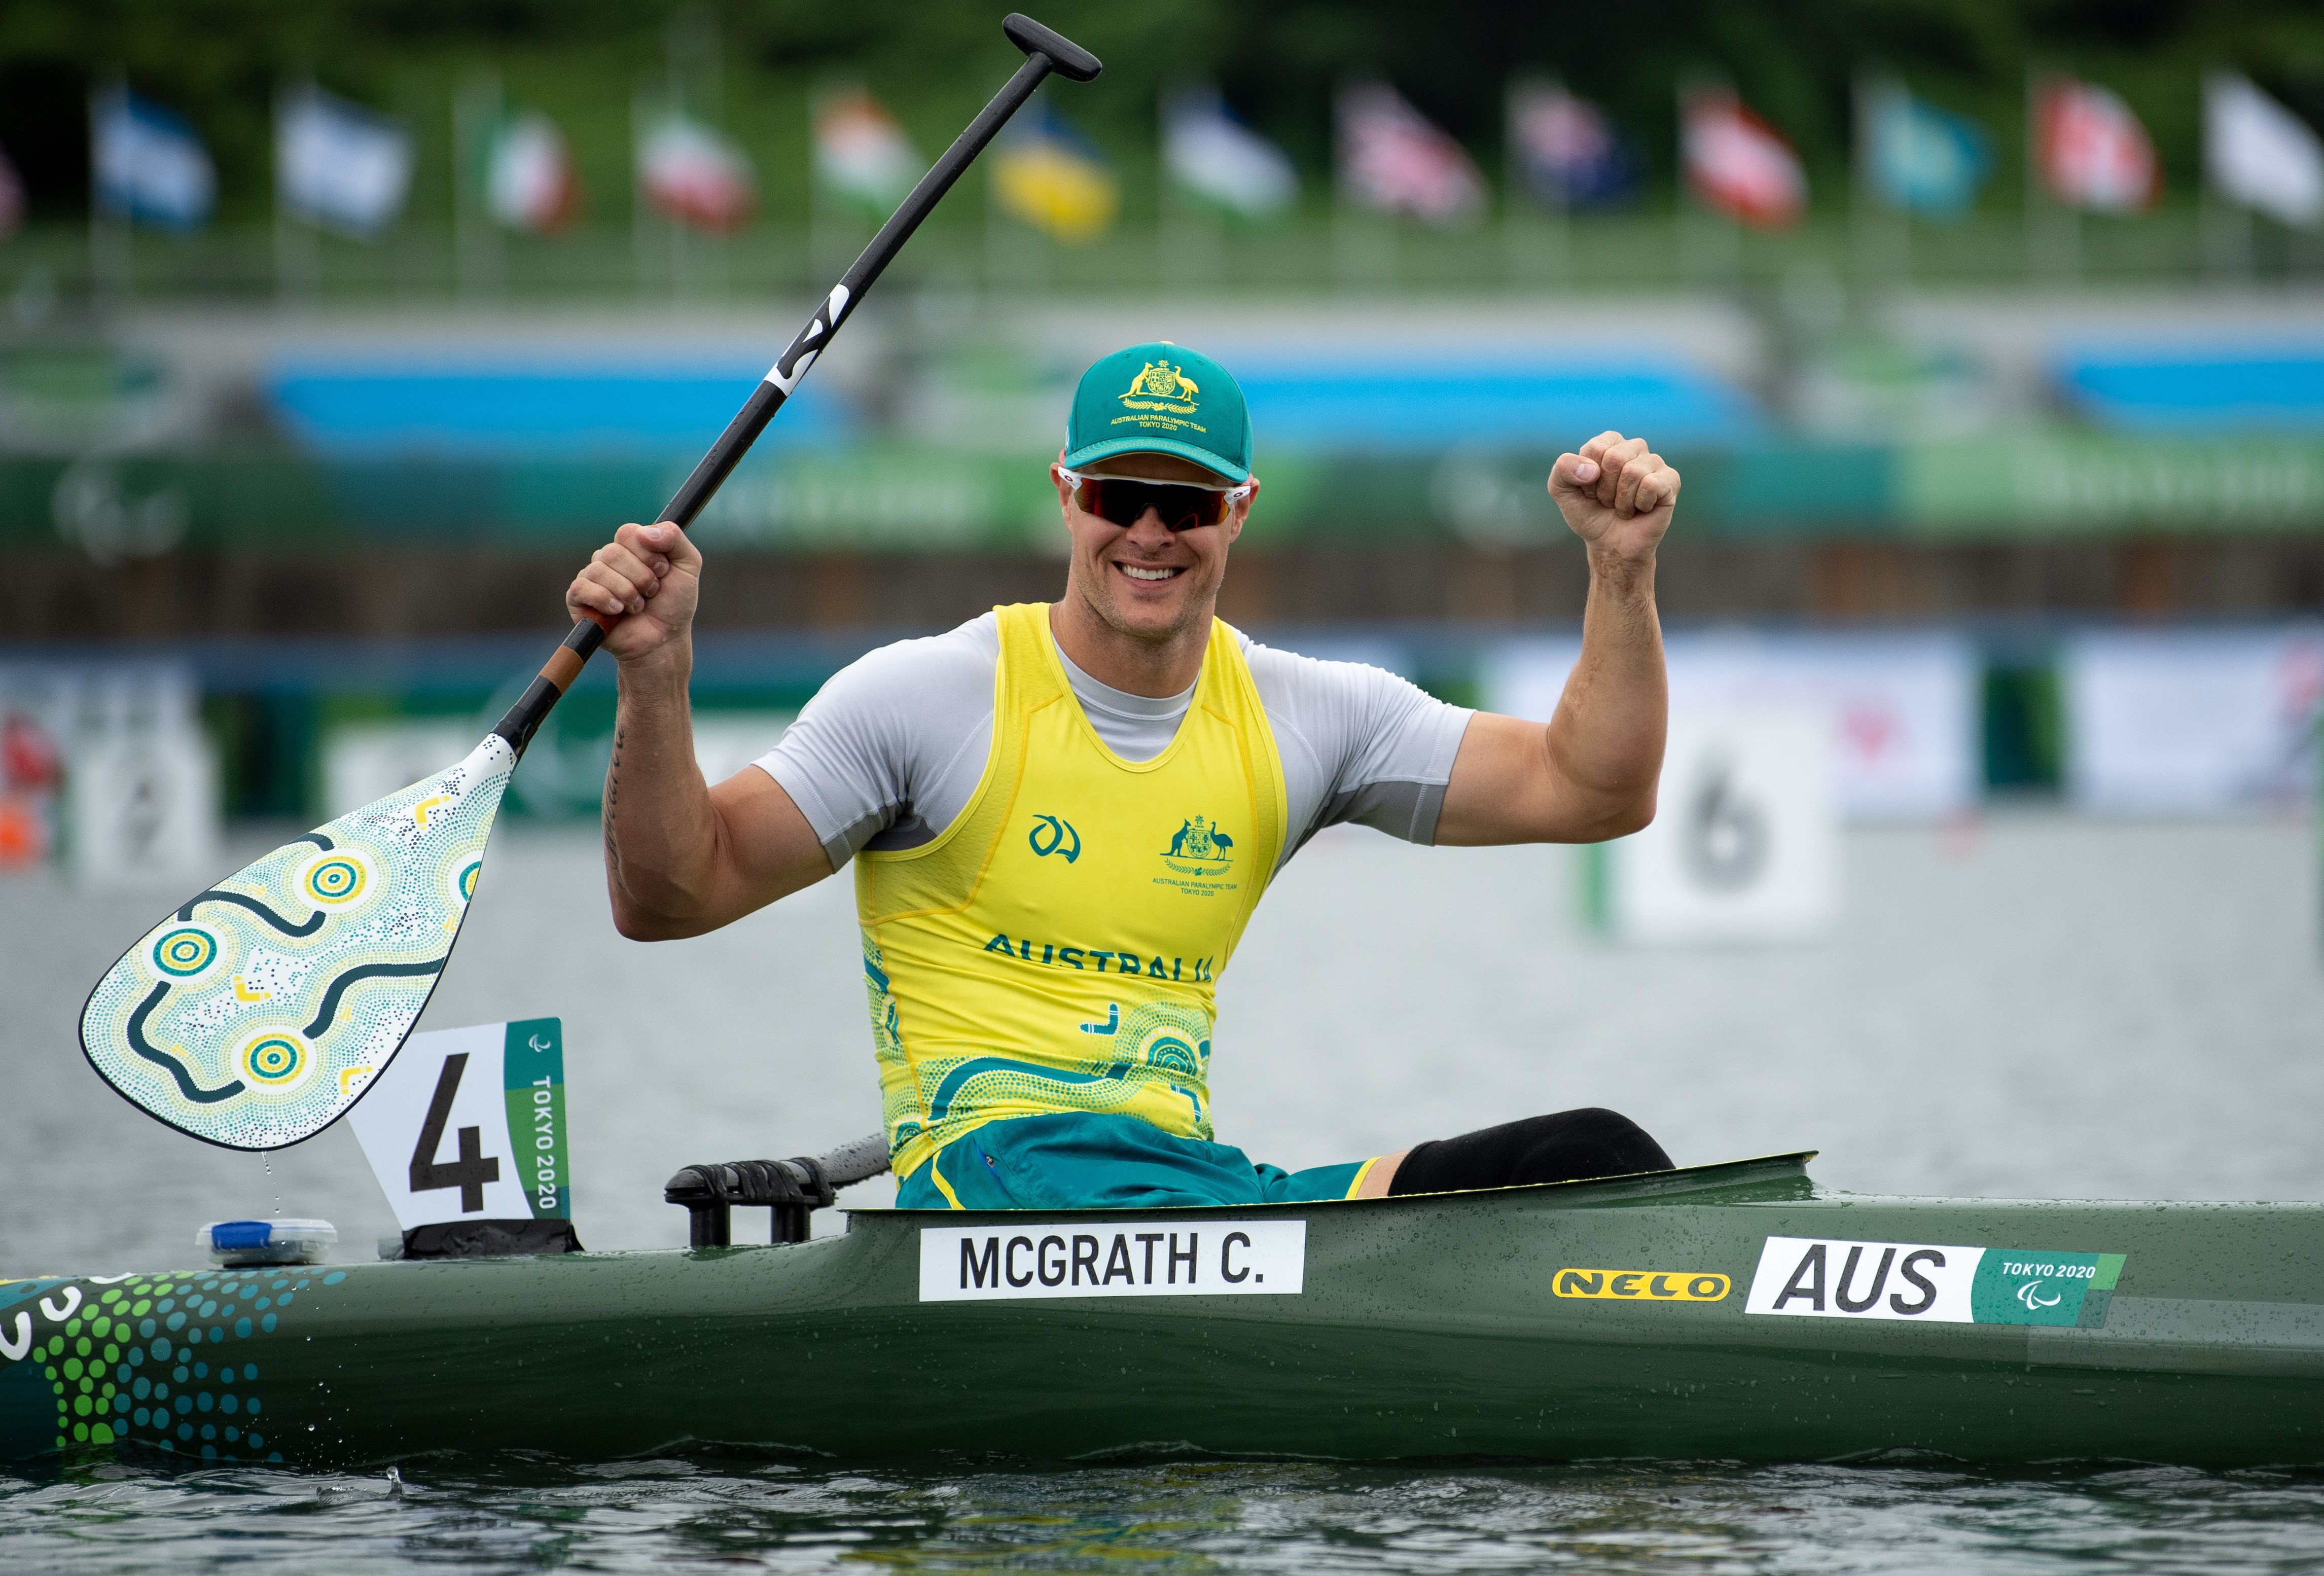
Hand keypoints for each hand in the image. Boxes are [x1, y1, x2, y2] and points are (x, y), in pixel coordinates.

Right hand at [564, 521, 702, 665]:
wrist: (663, 640)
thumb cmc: (674, 604)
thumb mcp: (688, 565)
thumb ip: (674, 538)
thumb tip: (645, 532)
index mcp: (631, 546)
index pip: (628, 533)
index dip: (648, 554)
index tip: (663, 571)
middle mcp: (609, 558)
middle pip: (613, 552)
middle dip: (641, 577)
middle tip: (652, 593)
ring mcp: (592, 577)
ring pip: (599, 570)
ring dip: (627, 593)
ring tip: (638, 607)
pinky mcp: (578, 599)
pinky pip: (581, 588)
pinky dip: (604, 600)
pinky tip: (618, 611)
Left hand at [1549, 432, 1678, 565]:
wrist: (1610, 545)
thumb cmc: (1589, 514)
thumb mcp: (1562, 490)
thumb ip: (1563, 469)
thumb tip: (1592, 470)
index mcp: (1609, 443)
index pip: (1595, 448)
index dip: (1587, 477)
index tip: (1590, 490)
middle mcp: (1634, 447)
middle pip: (1614, 458)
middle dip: (1605, 489)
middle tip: (1608, 501)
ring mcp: (1655, 462)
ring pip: (1633, 472)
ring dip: (1622, 500)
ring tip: (1624, 507)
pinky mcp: (1671, 480)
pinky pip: (1651, 485)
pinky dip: (1640, 504)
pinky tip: (1641, 509)